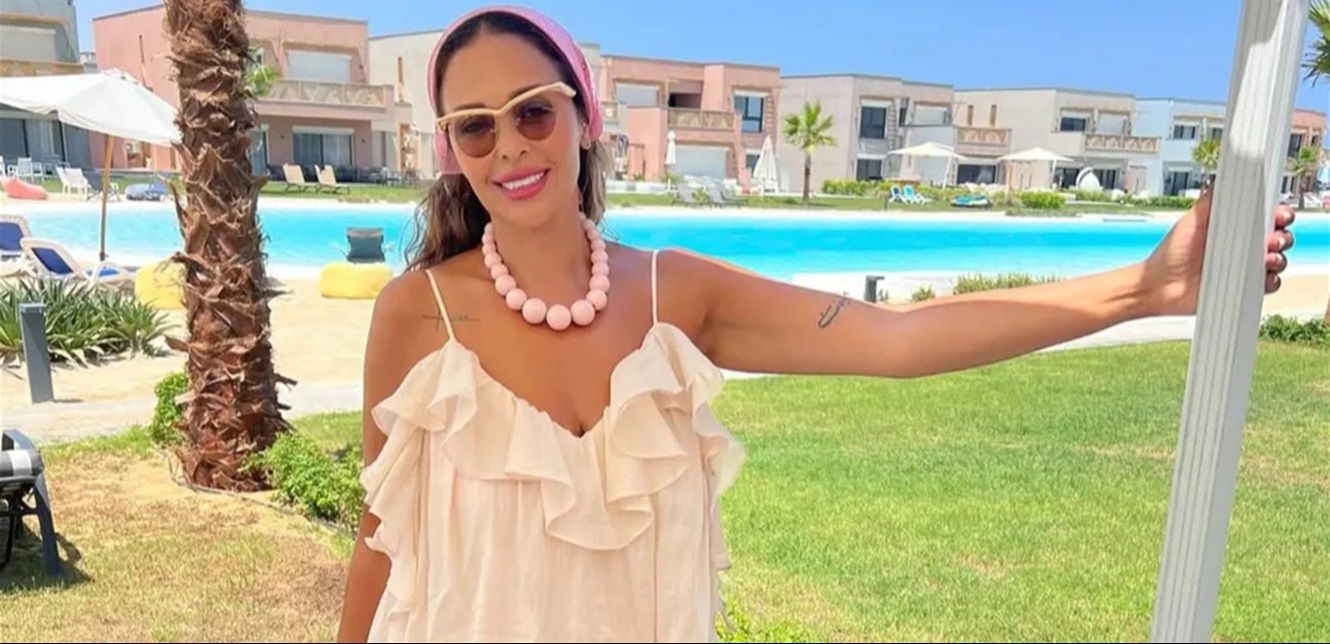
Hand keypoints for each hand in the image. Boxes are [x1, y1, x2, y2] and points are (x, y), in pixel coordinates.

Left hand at [1141, 186, 1295, 315]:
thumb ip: (1210, 201)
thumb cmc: (1171, 253)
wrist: (1159, 286)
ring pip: (1277, 260)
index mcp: (1235, 226)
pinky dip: (1271, 281)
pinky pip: (1268, 285)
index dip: (1278, 214)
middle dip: (1282, 236)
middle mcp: (1243, 246)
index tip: (1279, 215)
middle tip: (1272, 239)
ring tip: (1266, 259)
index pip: (1266, 217)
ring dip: (1279, 258)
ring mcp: (1245, 268)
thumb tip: (1224, 177)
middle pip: (1278, 237)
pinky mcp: (1244, 288)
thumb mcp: (1191, 221)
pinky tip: (1263, 278)